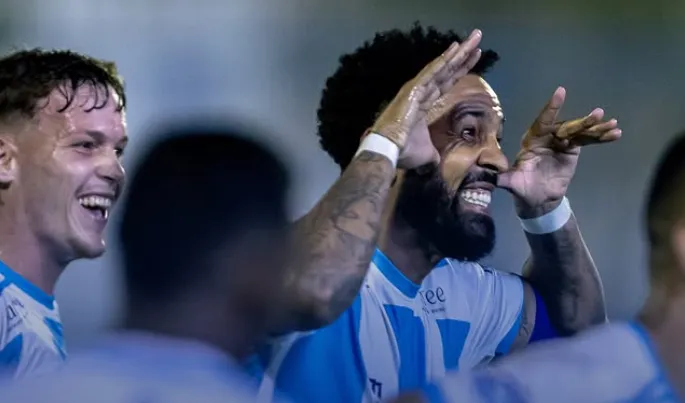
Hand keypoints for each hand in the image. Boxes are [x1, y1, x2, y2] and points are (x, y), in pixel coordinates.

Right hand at [369, 29, 482, 168]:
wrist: (389, 152)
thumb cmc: (404, 152)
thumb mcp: (427, 153)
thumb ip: (434, 154)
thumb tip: (438, 165)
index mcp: (422, 103)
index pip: (446, 83)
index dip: (460, 70)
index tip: (473, 58)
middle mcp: (420, 92)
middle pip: (447, 71)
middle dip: (464, 55)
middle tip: (478, 38)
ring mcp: (416, 90)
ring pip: (442, 67)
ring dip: (459, 53)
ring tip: (474, 38)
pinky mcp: (413, 90)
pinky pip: (432, 72)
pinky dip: (443, 60)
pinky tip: (456, 48)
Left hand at [498, 87, 621, 216]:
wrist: (537, 199)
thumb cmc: (522, 189)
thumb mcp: (512, 184)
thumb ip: (503, 179)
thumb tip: (490, 176)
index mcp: (532, 140)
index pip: (542, 121)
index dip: (551, 108)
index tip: (560, 93)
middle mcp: (547, 137)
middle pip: (566, 126)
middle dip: (582, 120)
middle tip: (598, 113)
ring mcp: (561, 142)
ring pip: (579, 131)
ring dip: (596, 127)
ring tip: (611, 122)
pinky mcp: (572, 149)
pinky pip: (587, 141)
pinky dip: (601, 138)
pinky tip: (615, 133)